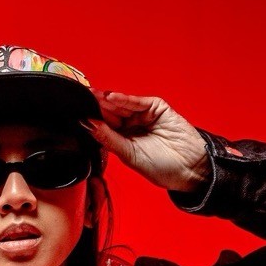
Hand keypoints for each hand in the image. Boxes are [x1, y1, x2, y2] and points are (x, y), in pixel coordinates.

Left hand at [80, 90, 210, 193]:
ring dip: (107, 101)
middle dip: (96, 107)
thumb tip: (89, 125)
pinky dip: (125, 99)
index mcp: (122, 139)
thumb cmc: (162, 167)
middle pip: (110, 113)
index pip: (103, 126)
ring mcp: (143, 115)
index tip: (76, 114)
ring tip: (93, 97)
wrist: (189, 168)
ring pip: (121, 105)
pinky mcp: (156, 107)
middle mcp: (131, 126)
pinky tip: (111, 98)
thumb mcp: (129, 155)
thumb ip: (109, 139)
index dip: (91, 119)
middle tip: (80, 100)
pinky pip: (138, 102)